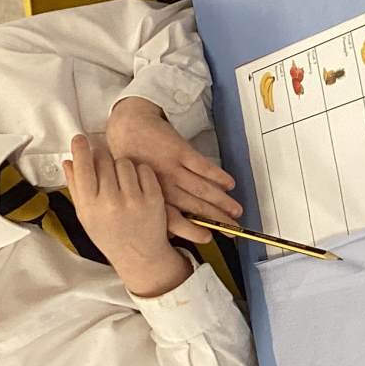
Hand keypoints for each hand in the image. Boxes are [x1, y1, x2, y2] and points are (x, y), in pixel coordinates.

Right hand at [63, 135, 192, 298]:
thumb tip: (68, 161)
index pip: (83, 167)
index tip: (80, 138)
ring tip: (122, 181)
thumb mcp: (86, 216)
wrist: (139, 255)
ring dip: (122, 166)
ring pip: (124, 162)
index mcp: (90, 206)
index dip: (80, 149)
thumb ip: (76, 187)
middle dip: (102, 159)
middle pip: (104, 159)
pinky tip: (136, 185)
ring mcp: (134, 199)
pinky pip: (143, 169)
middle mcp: (111, 202)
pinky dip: (140, 172)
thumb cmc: (109, 236)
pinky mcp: (153, 197)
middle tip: (105, 170)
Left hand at [106, 97, 241, 240]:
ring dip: (222, 200)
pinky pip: (203, 167)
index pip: (174, 220)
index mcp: (150, 198)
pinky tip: (230, 184)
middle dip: (217, 219)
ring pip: (202, 189)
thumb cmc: (131, 162)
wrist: (127, 126)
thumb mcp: (134, 190)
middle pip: (195, 207)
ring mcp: (172, 167)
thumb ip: (152, 209)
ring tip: (237, 210)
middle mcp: (162, 186)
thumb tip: (170, 234)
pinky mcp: (180, 151)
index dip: (192, 231)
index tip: (208, 238)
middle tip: (233, 230)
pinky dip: (218, 176)